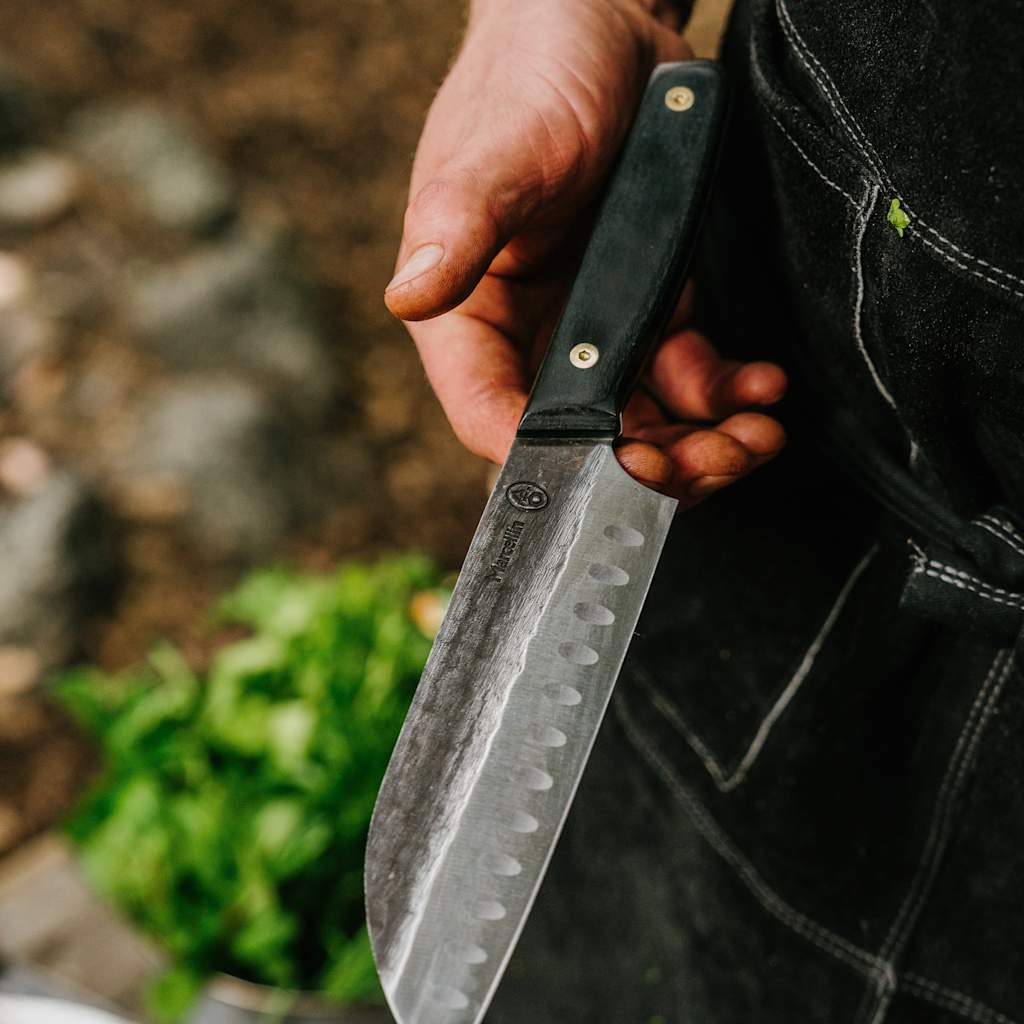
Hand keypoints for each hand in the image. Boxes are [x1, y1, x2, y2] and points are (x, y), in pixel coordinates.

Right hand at [385, 0, 785, 510]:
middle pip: (579, 440)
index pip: (491, 415)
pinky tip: (759, 388)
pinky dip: (726, 396)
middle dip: (648, 468)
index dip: (551, 459)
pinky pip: (686, 379)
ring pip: (641, 425)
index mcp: (469, 314)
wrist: (607, 26)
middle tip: (708, 467)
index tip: (613, 475)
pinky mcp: (647, 308)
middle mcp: (526, 337)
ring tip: (754, 437)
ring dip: (699, 447)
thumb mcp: (498, 151)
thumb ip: (460, 224)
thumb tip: (411, 294)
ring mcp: (591, 331)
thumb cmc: (533, 78)